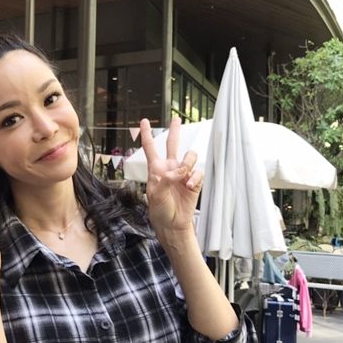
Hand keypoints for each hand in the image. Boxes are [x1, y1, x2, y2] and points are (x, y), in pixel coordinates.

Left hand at [139, 117, 202, 235]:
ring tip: (184, 179)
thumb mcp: (156, 194)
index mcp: (156, 169)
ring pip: (190, 156)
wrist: (172, 223)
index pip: (150, 148)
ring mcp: (183, 174)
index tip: (144, 121)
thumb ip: (166, 179)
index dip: (147, 134)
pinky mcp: (194, 181)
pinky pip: (198, 172)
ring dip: (188, 164)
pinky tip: (190, 186)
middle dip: (174, 131)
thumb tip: (181, 170)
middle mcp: (170, 168)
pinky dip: (195, 178)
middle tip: (176, 119)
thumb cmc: (160, 210)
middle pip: (173, 144)